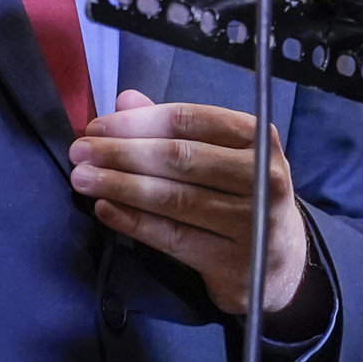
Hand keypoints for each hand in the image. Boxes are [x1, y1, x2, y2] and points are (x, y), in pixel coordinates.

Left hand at [69, 89, 309, 316]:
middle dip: (122, 153)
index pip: (189, 120)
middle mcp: (262, 177)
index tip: (96, 126)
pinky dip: (134, 222)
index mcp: (257, 137)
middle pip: (180, 158)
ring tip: (82, 179)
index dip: (137, 122)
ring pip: (174, 199)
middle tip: (79, 152)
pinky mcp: (233, 261)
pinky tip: (105, 210)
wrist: (282, 262)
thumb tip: (125, 99)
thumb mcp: (222, 154)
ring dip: (121, 186)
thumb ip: (175, 127)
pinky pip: (173, 238)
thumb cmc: (243, 193)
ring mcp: (251, 222)